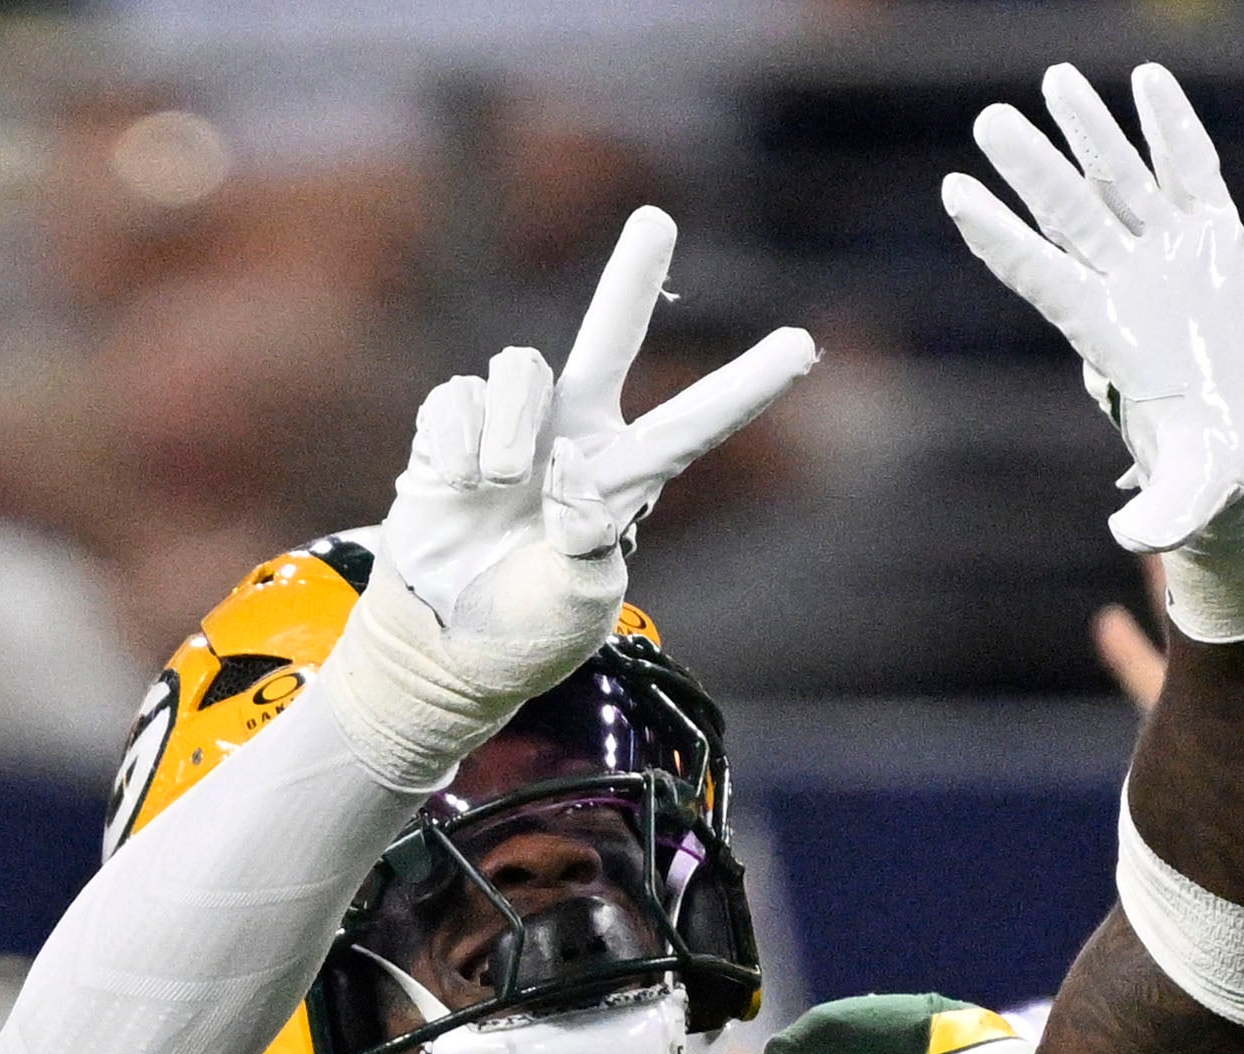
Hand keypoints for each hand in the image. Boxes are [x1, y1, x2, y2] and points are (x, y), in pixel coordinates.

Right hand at [334, 205, 825, 766]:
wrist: (438, 642)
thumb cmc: (523, 633)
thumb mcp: (575, 608)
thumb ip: (585, 541)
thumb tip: (564, 465)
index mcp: (623, 482)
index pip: (690, 425)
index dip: (746, 387)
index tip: (804, 345)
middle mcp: (574, 437)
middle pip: (606, 343)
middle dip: (628, 280)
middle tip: (658, 220)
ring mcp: (514, 427)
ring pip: (519, 370)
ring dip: (506, 430)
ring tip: (492, 486)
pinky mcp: (453, 426)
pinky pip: (454, 399)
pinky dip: (451, 446)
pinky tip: (452, 488)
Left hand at [947, 63, 1243, 638]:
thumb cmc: (1218, 488)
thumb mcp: (1191, 500)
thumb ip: (1162, 512)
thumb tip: (1131, 537)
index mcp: (1109, 337)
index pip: (1040, 274)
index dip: (999, 235)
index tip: (954, 192)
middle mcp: (1130, 288)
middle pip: (1069, 214)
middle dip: (1031, 166)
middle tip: (989, 118)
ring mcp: (1172, 262)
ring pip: (1122, 182)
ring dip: (1091, 131)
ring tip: (1057, 80)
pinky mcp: (1221, 249)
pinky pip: (1194, 175)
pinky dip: (1174, 129)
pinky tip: (1151, 82)